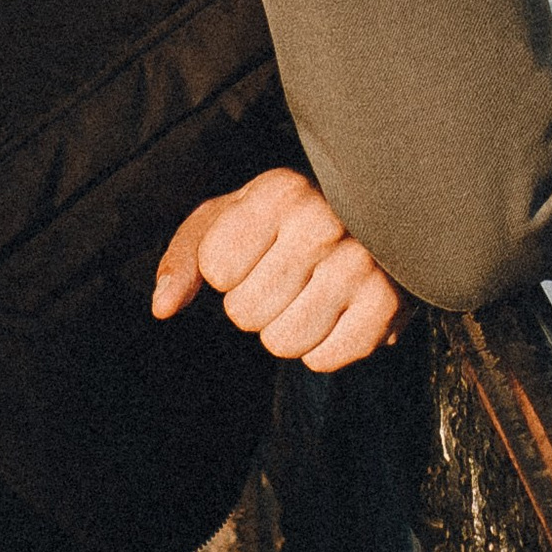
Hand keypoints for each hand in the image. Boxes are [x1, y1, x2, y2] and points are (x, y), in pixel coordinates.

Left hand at [151, 166, 411, 373]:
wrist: (378, 219)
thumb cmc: (288, 221)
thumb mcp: (231, 218)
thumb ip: (186, 256)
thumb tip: (162, 308)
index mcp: (280, 190)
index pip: (217, 271)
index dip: (228, 270)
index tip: (258, 249)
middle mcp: (324, 221)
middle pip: (246, 314)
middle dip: (257, 304)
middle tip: (289, 275)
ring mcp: (362, 263)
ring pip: (283, 343)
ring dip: (288, 329)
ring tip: (313, 293)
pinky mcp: (389, 304)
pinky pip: (325, 361)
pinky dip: (323, 349)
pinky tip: (338, 313)